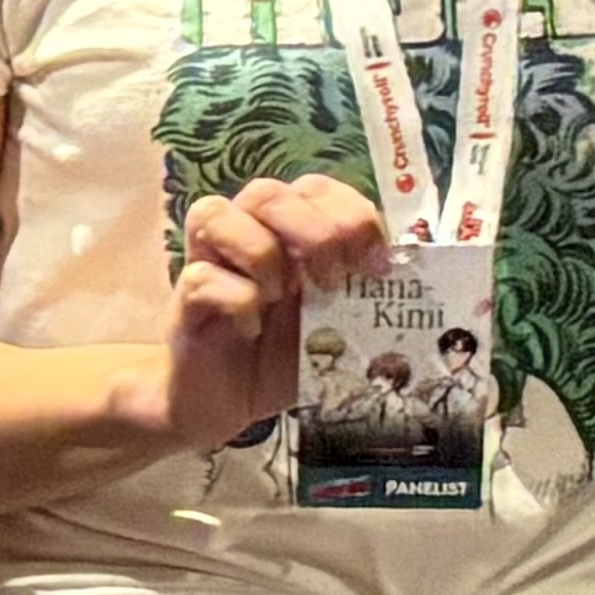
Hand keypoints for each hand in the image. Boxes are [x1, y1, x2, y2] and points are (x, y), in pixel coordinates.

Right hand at [166, 174, 387, 446]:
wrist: (223, 405)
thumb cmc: (281, 359)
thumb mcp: (335, 325)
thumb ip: (361, 294)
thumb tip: (410, 274)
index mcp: (288, 233)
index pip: (318, 190)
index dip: (351, 216)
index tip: (376, 265)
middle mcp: (245, 234)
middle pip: (268, 192)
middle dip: (312, 231)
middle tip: (332, 280)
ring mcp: (209, 261)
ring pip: (218, 213)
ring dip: (262, 256)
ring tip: (279, 300)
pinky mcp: (184, 298)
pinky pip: (204, 277)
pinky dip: (237, 302)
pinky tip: (250, 331)